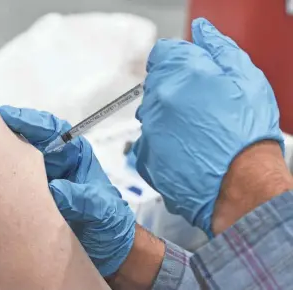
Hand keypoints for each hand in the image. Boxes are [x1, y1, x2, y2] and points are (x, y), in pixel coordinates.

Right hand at [0, 106, 135, 276]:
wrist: (108, 251)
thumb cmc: (111, 224)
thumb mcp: (104, 210)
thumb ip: (84, 198)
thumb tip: (55, 189)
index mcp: (75, 156)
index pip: (52, 131)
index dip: (31, 122)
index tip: (9, 118)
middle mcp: (56, 164)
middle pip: (28, 141)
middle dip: (6, 134)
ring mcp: (41, 181)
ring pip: (16, 162)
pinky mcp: (32, 200)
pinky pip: (13, 188)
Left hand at [133, 18, 283, 236]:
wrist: (243, 186)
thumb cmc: (246, 137)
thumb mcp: (246, 80)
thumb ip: (219, 50)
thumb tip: (201, 33)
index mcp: (179, 77)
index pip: (162, 54)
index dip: (179, 62)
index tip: (190, 74)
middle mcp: (157, 103)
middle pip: (156, 85)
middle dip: (174, 91)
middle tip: (201, 110)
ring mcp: (148, 132)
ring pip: (152, 115)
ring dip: (168, 120)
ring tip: (196, 135)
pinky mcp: (145, 158)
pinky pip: (147, 143)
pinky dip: (162, 145)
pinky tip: (185, 153)